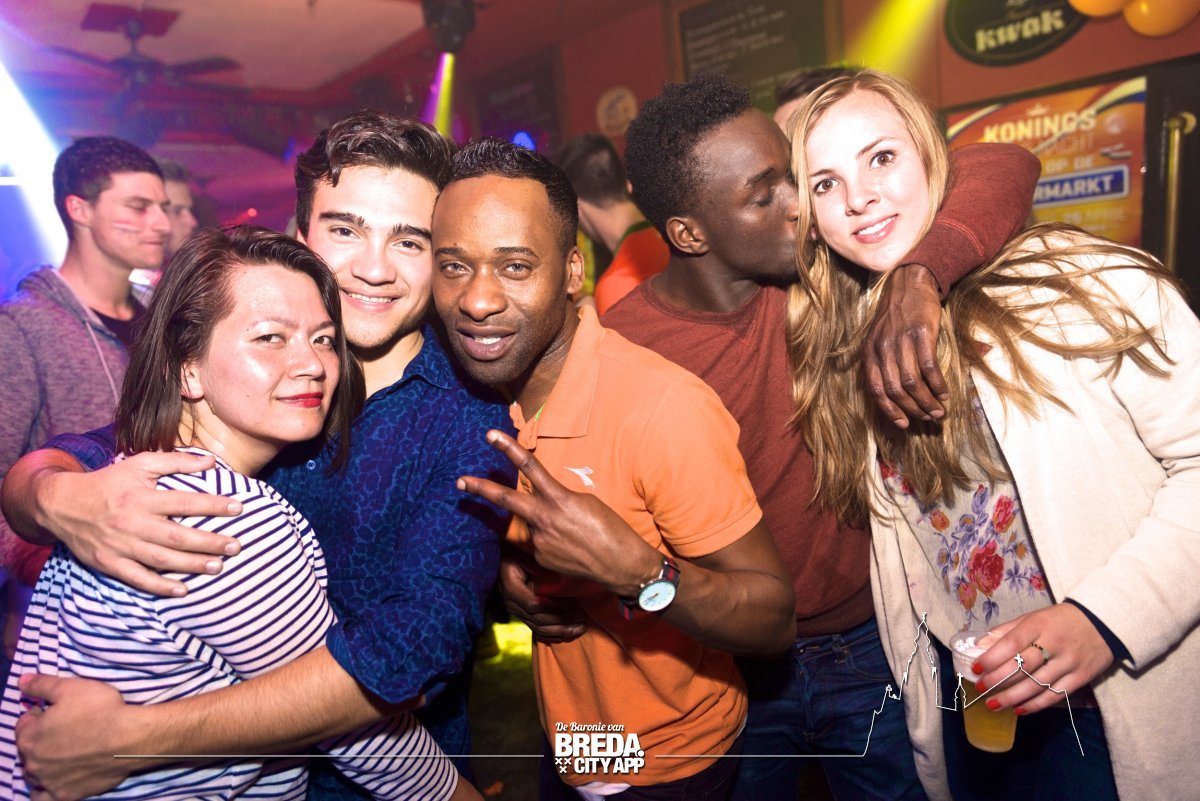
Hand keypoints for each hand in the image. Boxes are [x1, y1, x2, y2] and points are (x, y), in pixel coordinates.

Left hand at [17, 673, 142, 799]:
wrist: (129, 739)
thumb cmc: (99, 710)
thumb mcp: (70, 687)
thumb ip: (42, 685)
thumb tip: (21, 681)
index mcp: (29, 737)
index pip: (24, 723)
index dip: (40, 713)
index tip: (57, 710)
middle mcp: (32, 764)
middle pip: (29, 749)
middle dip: (41, 738)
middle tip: (64, 728)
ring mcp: (48, 782)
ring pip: (35, 774)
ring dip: (42, 763)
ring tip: (62, 753)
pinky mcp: (66, 794)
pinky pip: (45, 797)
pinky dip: (46, 789)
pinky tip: (57, 778)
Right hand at [40, 451, 241, 595]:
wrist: (63, 505)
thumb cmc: (109, 482)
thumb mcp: (139, 463)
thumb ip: (176, 461)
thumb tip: (211, 461)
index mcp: (141, 497)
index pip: (184, 501)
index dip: (213, 505)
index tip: (239, 507)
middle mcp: (132, 522)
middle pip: (177, 535)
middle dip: (209, 542)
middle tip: (236, 546)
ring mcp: (120, 545)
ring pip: (161, 559)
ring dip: (191, 565)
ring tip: (218, 566)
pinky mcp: (109, 563)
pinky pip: (137, 578)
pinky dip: (159, 586)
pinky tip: (182, 590)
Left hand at [457, 430, 660, 597]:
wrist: (621, 564)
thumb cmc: (611, 528)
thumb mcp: (586, 502)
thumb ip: (559, 498)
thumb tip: (544, 503)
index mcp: (558, 498)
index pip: (529, 466)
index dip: (508, 448)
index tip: (489, 435)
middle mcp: (544, 519)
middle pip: (505, 499)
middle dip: (480, 489)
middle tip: (460, 481)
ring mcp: (539, 541)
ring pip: (530, 525)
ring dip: (543, 525)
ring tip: (572, 535)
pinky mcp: (541, 558)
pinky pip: (538, 544)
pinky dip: (550, 542)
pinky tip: (572, 549)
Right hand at [499, 550, 586, 642]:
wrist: (507, 559)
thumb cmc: (518, 552)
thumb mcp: (525, 553)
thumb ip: (536, 563)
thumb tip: (553, 573)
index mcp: (511, 587)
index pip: (533, 604)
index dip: (553, 607)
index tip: (571, 603)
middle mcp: (511, 603)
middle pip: (538, 619)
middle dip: (562, 621)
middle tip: (582, 617)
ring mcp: (517, 611)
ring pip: (539, 628)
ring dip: (562, 630)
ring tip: (581, 626)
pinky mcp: (523, 616)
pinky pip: (538, 631)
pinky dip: (555, 634)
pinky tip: (570, 633)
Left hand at [862, 263, 948, 427]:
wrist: (909, 283)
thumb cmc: (896, 315)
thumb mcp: (878, 338)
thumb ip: (881, 362)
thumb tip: (893, 393)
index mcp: (869, 352)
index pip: (875, 390)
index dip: (889, 410)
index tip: (903, 424)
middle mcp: (882, 349)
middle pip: (895, 390)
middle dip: (912, 409)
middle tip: (928, 418)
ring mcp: (901, 341)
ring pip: (912, 383)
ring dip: (926, 401)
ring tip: (939, 411)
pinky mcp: (921, 334)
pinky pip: (929, 367)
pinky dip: (937, 384)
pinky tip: (945, 393)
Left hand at [972, 604, 1113, 713]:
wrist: (1103, 622)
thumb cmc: (1060, 620)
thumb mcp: (1033, 618)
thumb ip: (1006, 631)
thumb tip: (979, 645)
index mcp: (1039, 625)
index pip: (1012, 642)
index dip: (992, 657)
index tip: (976, 668)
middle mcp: (1054, 644)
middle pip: (1023, 666)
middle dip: (998, 680)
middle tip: (980, 689)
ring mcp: (1069, 662)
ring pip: (1037, 684)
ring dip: (1012, 697)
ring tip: (993, 705)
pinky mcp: (1081, 677)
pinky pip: (1055, 695)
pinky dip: (1036, 705)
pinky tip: (1019, 709)